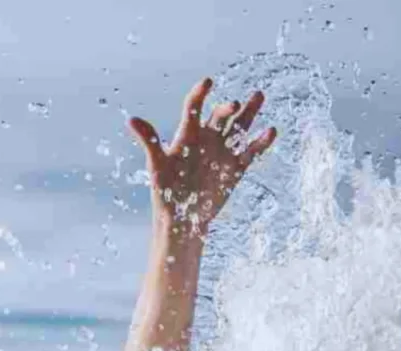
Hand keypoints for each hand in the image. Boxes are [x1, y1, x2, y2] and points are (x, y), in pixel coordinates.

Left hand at [128, 77, 276, 234]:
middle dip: (227, 108)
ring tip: (258, 96)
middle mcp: (207, 139)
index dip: (200, 94)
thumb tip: (131, 119)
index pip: (193, 108)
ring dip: (249, 113)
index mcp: (187, 135)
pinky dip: (261, 142)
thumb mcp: (156, 164)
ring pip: (239, 127)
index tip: (207, 81)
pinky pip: (251, 152)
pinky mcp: (236, 168)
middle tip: (234, 104)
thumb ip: (149, 140)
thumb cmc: (165, 190)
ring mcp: (223, 152)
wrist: (182, 218)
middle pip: (220, 116)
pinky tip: (270, 131)